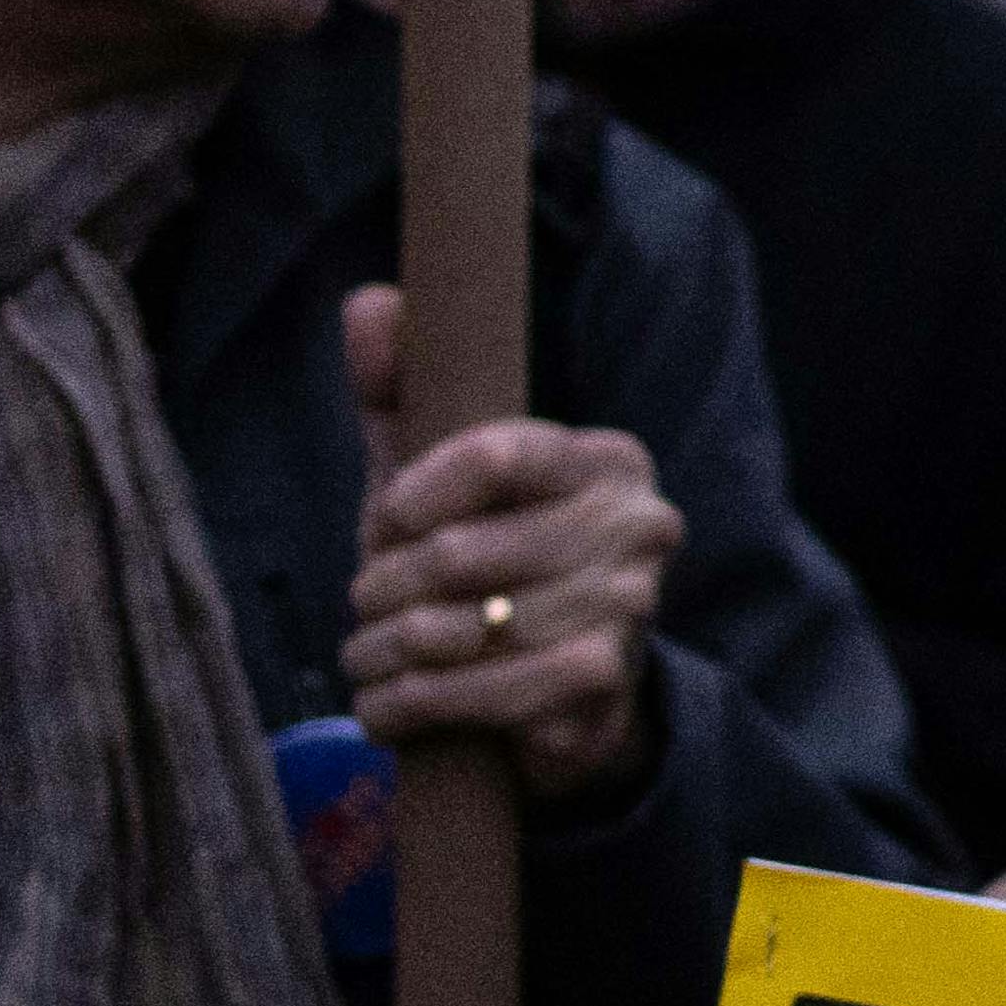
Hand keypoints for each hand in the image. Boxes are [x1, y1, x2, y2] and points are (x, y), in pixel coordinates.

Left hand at [343, 284, 675, 805]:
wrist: (560, 694)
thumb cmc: (488, 565)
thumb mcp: (440, 481)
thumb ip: (405, 393)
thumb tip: (373, 300)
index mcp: (608, 460)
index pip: (498, 453)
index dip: (419, 492)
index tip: (386, 519)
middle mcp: (640, 525)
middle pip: (461, 552)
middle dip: (384, 587)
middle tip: (366, 601)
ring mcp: (630, 606)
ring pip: (459, 627)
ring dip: (386, 652)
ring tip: (369, 655)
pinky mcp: (605, 681)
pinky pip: (481, 692)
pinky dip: (410, 705)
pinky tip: (386, 703)